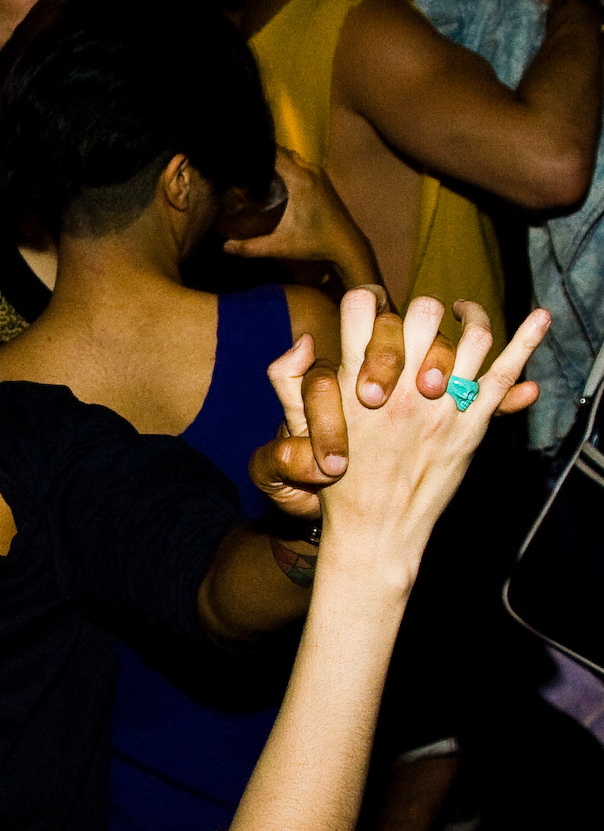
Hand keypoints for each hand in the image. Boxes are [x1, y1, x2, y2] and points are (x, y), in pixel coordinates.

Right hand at [223, 148, 376, 280]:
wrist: (347, 245)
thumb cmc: (314, 244)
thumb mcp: (279, 246)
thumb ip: (250, 247)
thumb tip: (224, 247)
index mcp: (300, 180)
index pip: (275, 153)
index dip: (256, 151)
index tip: (237, 154)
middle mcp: (310, 171)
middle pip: (282, 152)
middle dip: (263, 155)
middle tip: (242, 164)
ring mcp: (319, 174)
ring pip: (292, 158)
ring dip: (275, 161)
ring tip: (254, 170)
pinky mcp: (322, 180)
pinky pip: (299, 164)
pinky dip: (285, 166)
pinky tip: (273, 179)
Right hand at [246, 288, 531, 511]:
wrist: (373, 529)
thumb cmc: (335, 480)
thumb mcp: (297, 428)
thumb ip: (289, 379)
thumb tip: (303, 339)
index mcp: (354, 381)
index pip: (362, 308)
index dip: (367, 302)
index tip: (372, 311)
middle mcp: (400, 388)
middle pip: (422, 313)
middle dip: (422, 312)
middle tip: (422, 328)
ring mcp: (440, 405)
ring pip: (470, 337)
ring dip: (473, 320)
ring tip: (468, 316)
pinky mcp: (471, 425)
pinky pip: (505, 374)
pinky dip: (527, 342)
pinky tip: (540, 319)